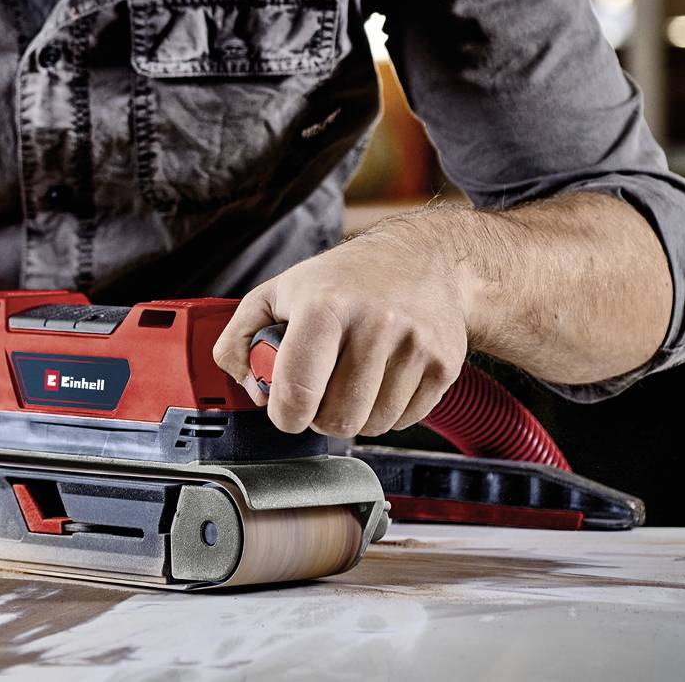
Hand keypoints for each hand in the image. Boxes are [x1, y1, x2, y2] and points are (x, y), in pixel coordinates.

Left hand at [211, 226, 470, 437]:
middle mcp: (375, 323)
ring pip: (373, 426)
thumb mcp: (277, 292)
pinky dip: (388, 412)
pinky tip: (382, 378)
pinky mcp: (445, 364)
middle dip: (320, 416)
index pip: (297, 393)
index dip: (283, 414)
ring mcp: (415, 345)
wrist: (424, 259)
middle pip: (337, 419)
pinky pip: (406, 421)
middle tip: (320, 391)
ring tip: (352, 379)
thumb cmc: (343, 280)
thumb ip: (239, 339)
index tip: (285, 408)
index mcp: (325, 306)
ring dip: (356, 416)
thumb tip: (253, 390)